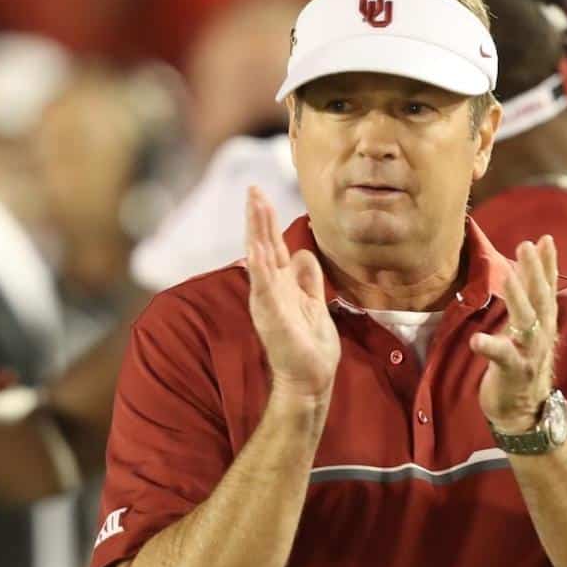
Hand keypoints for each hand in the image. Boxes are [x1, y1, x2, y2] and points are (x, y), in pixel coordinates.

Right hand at [245, 187, 340, 401]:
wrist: (311, 378)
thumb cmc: (310, 344)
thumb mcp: (314, 301)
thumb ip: (307, 278)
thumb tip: (303, 253)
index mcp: (281, 284)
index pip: (271, 245)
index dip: (265, 220)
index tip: (259, 194)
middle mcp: (270, 289)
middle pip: (263, 246)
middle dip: (258, 217)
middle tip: (252, 189)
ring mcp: (269, 302)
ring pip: (260, 260)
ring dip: (256, 233)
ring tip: (252, 207)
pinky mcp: (272, 318)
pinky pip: (264, 288)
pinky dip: (259, 268)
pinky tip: (255, 249)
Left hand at [471, 236, 558, 432]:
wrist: (525, 413)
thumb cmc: (522, 366)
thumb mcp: (528, 332)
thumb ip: (529, 305)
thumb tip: (526, 273)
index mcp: (544, 324)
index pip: (548, 288)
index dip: (548, 264)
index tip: (545, 239)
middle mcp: (542, 335)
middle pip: (540, 298)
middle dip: (534, 271)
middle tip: (526, 245)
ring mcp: (529, 353)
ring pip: (527, 322)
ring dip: (519, 298)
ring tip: (508, 278)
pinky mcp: (513, 372)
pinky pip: (502, 357)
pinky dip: (490, 346)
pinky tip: (477, 339)